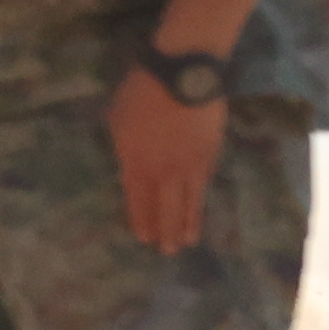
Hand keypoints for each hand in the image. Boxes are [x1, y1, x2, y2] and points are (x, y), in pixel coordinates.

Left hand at [109, 64, 226, 250]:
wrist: (182, 77)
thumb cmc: (140, 93)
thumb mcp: (117, 120)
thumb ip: (124, 148)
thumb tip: (129, 164)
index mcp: (135, 161)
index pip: (138, 198)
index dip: (141, 218)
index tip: (143, 237)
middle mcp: (163, 169)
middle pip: (165, 206)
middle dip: (166, 230)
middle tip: (168, 252)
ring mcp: (189, 163)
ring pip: (189, 200)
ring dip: (188, 223)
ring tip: (188, 242)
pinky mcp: (211, 154)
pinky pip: (204, 184)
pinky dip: (202, 201)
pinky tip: (201, 210)